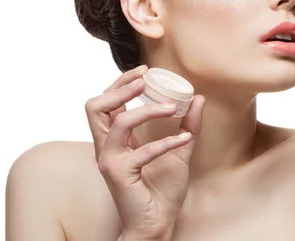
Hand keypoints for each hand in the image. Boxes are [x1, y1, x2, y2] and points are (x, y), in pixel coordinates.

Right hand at [85, 64, 204, 239]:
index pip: (106, 103)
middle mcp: (107, 147)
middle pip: (95, 107)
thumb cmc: (162, 191)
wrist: (157, 223)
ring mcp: (110, 161)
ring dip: (147, 110)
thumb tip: (198, 98)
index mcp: (115, 139)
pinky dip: (165, 143)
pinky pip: (141, 152)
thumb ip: (188, 125)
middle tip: (146, 79)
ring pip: (118, 122)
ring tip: (172, 108)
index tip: (145, 71)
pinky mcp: (120, 175)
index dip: (121, 83)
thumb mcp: (180, 151)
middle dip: (120, 87)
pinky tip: (184, 139)